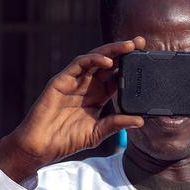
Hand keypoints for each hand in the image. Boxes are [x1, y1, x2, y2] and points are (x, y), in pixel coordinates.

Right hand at [0, 38, 145, 181]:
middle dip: (125, 51)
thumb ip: (117, 124)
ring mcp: (74, 81)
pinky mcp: (61, 80)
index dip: (131, 67)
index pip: (117, 76)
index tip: (147, 60)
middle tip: (141, 43)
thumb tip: (140, 120)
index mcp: (98, 95)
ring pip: (95, 58)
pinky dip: (94, 59)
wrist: (41, 146)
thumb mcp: (97, 132)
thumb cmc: (66, 140)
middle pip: (109, 63)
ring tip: (129, 46)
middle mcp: (87, 85)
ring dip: (112, 50)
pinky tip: (108, 61)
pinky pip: (79, 64)